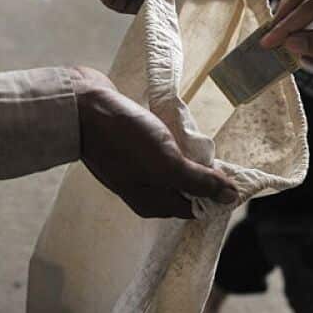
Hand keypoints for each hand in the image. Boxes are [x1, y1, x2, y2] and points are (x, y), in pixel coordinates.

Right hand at [71, 67, 236, 217]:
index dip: (215, 192)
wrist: (83, 107)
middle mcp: (144, 191)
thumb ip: (198, 182)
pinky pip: (159, 152)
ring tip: (192, 138)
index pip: (196, 206)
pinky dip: (171, 144)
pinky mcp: (129, 149)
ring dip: (187, 156)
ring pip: (174, 169)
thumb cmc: (123, 138)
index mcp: (153, 203)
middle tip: (208, 150)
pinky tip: (174, 130)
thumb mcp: (167, 163)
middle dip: (202, 173)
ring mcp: (135, 170)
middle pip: (186, 189)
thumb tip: (230, 198)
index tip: (229, 171)